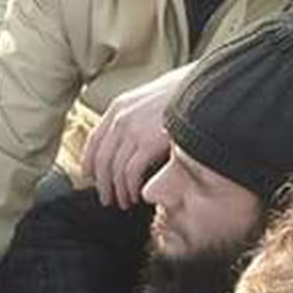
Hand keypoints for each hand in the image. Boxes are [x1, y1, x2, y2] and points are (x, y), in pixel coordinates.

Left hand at [80, 72, 183, 208]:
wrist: (203, 89)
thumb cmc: (182, 95)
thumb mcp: (149, 99)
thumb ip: (135, 117)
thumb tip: (129, 140)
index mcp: (118, 107)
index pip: (94, 140)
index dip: (89, 162)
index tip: (90, 178)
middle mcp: (120, 118)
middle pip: (102, 159)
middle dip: (102, 184)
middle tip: (106, 199)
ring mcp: (133, 131)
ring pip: (115, 170)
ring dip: (118, 190)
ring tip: (123, 202)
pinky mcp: (149, 143)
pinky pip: (131, 173)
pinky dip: (131, 188)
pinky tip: (137, 195)